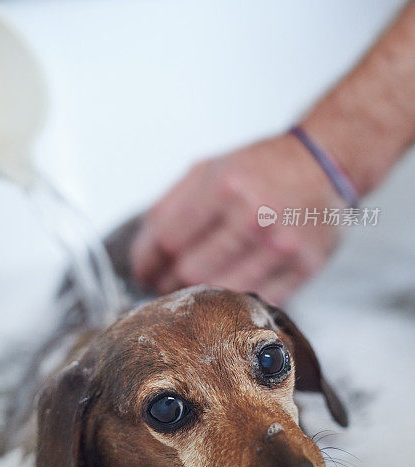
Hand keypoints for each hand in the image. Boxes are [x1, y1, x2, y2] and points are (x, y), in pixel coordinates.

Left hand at [131, 134, 342, 304]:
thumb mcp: (208, 168)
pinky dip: (235, 302)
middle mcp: (253, 216)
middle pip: (190, 272)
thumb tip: (143, 251)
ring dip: (198, 298)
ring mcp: (281, 245)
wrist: (323, 164)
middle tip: (162, 284)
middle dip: (167, 283)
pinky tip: (224, 295)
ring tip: (189, 292)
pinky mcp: (304, 267)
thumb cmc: (260, 167)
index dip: (147, 261)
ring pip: (221, 292)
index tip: (142, 270)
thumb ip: (170, 205)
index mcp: (224, 186)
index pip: (168, 240)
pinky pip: (258, 301)